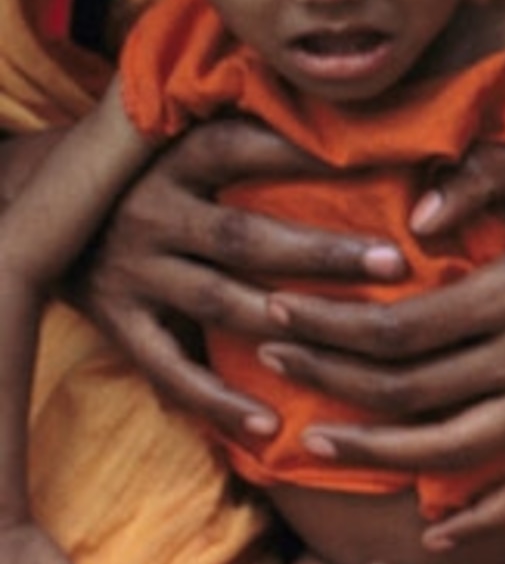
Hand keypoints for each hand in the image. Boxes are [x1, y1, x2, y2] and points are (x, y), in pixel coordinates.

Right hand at [78, 116, 408, 439]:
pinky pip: (171, 370)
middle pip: (244, 236)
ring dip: (290, 322)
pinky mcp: (119, 323)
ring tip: (356, 339)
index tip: (379, 163)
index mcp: (174, 160)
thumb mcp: (188, 146)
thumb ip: (259, 142)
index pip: (240, 148)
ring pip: (219, 301)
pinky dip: (218, 400)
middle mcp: (151, 213)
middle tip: (395, 262)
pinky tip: (269, 425)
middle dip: (322, 252)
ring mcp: (132, 271)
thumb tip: (370, 138)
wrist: (49, 218)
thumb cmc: (159, 179)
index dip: (302, 154)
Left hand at [255, 145, 504, 531]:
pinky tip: (439, 532)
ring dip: (381, 456)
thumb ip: (485, 174)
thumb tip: (416, 217)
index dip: (327, 327)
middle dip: (329, 383)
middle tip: (273, 368)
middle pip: (409, 390)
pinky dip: (489, 518)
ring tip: (322, 446)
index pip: (397, 326)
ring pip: (456, 449)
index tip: (276, 315)